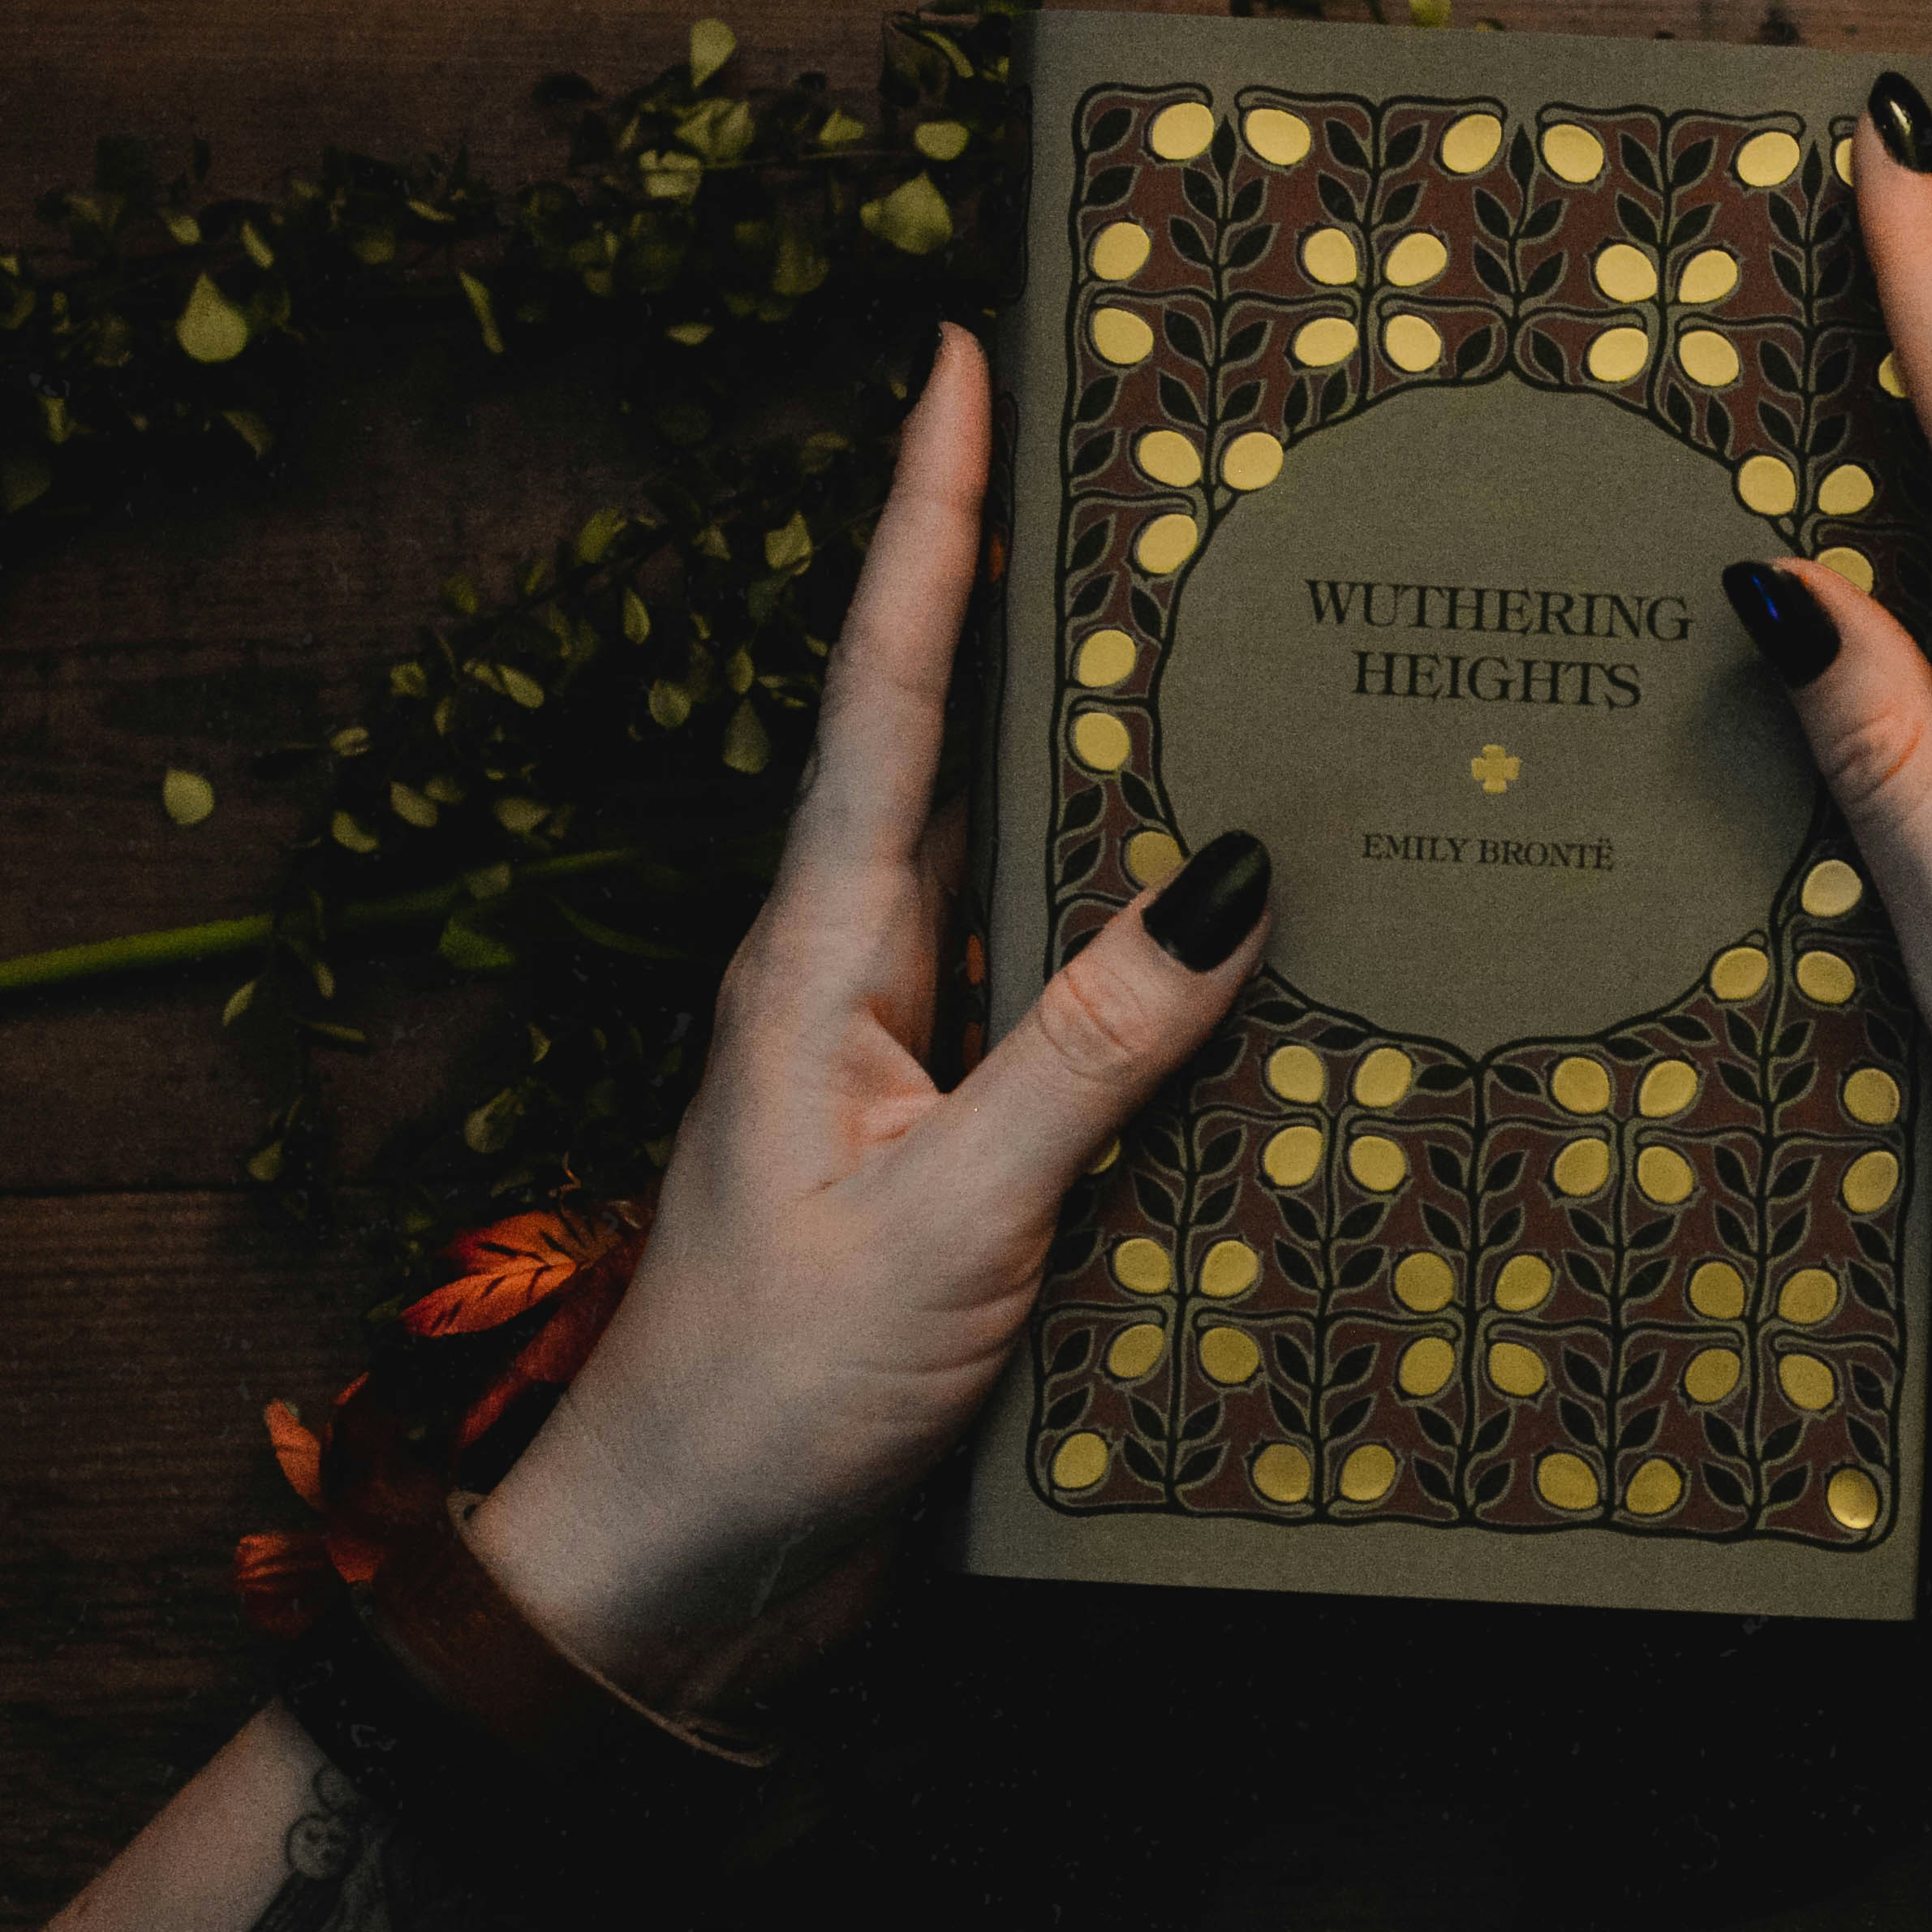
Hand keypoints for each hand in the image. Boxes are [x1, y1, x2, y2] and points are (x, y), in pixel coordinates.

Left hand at [473, 326, 1272, 1707]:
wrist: (680, 1577)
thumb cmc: (770, 1394)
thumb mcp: (944, 1215)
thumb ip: (1084, 1050)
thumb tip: (1223, 879)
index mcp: (823, 956)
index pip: (889, 689)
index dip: (924, 518)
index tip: (958, 354)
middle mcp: (864, 983)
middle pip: (963, 745)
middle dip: (1038, 595)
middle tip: (1144, 458)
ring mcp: (908, 1069)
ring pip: (1032, 877)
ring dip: (1114, 769)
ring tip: (1237, 651)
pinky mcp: (957, 1160)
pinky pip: (1075, 1014)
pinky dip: (1154, 955)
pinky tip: (1251, 942)